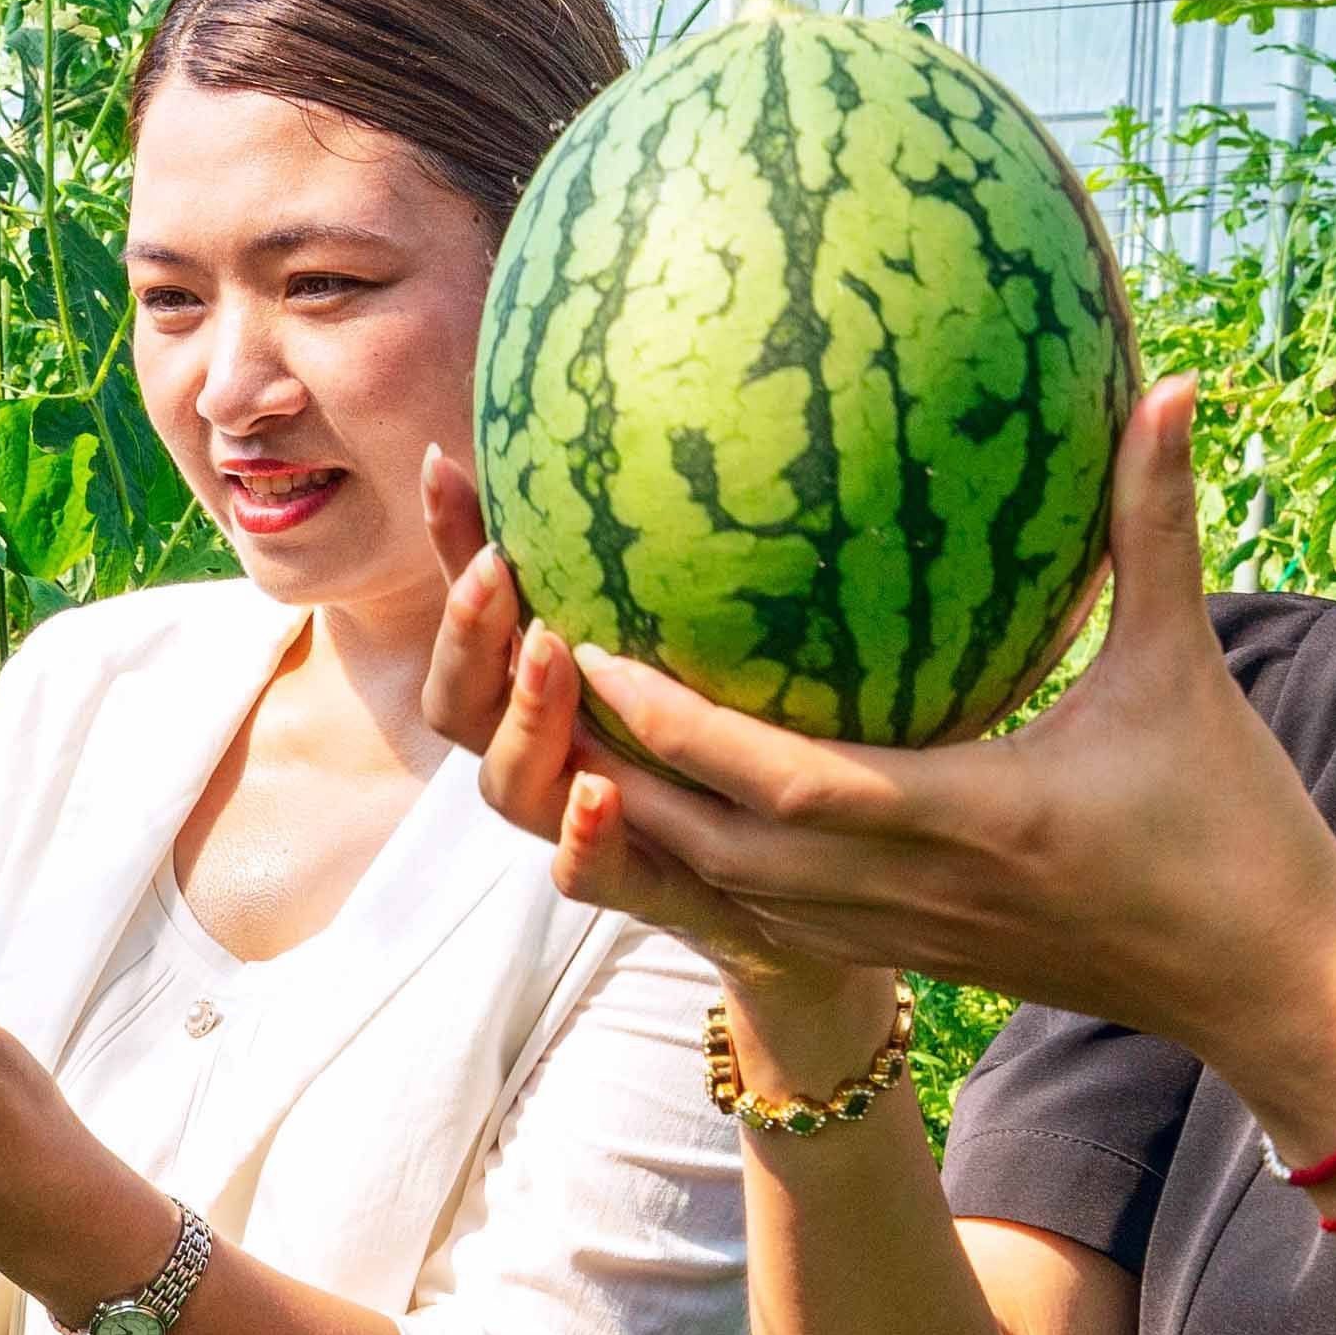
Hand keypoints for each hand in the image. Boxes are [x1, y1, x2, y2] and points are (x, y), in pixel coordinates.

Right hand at [424, 450, 891, 1062]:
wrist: (887, 920)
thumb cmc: (863, 765)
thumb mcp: (834, 648)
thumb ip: (819, 551)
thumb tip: (880, 415)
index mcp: (599, 698)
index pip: (501, 612)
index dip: (458, 544)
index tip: (448, 458)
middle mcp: (585, 765)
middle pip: (469, 703)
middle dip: (462, 633)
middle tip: (498, 565)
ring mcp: (620, 843)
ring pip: (514, 790)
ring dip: (521, 719)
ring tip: (550, 649)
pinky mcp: (671, 910)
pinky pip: (602, 883)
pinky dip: (584, 841)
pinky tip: (602, 791)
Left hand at [446, 378, 1335, 1126]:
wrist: (1270, 990)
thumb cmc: (1240, 830)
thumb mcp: (1190, 668)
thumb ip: (1157, 528)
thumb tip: (1171, 385)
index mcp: (963, 820)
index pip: (778, 779)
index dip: (674, 722)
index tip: (591, 646)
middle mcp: (907, 893)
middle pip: (712, 848)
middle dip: (610, 775)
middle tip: (528, 685)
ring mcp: (902, 938)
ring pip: (728, 897)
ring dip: (638, 831)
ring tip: (555, 747)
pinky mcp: (914, 960)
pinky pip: (774, 923)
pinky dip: (701, 873)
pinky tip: (656, 816)